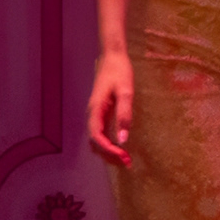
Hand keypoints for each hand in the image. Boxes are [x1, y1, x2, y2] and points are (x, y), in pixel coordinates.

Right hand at [86, 51, 133, 166]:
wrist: (113, 57)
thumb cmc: (119, 72)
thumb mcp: (126, 92)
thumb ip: (124, 115)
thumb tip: (123, 140)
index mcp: (95, 110)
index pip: (97, 137)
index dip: (108, 150)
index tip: (123, 156)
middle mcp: (92, 115)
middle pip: (95, 143)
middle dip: (109, 155)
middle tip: (128, 162)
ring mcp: (95, 115)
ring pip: (96, 141)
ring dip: (108, 152)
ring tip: (124, 159)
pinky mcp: (100, 114)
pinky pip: (100, 134)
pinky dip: (108, 145)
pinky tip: (120, 148)